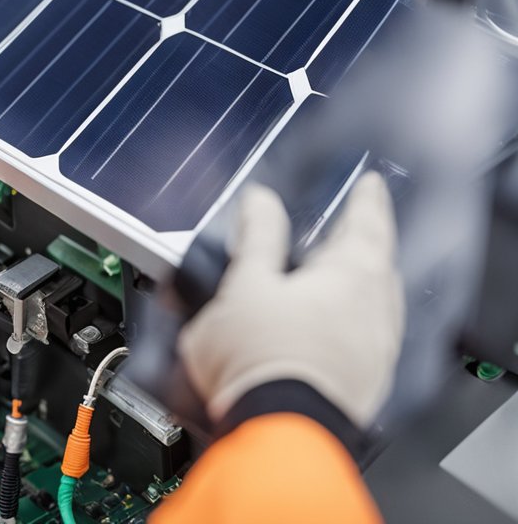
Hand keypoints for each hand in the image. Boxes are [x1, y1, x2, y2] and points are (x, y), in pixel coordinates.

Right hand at [177, 172, 403, 428]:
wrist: (273, 432)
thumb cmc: (261, 362)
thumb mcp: (242, 284)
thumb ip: (257, 238)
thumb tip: (260, 202)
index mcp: (352, 275)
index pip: (369, 222)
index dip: (367, 199)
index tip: (370, 186)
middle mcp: (375, 312)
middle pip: (376, 265)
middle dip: (358, 247)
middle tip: (339, 235)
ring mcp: (374, 353)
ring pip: (372, 307)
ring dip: (350, 292)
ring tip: (319, 289)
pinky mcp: (362, 387)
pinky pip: (363, 344)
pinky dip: (343, 330)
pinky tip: (317, 337)